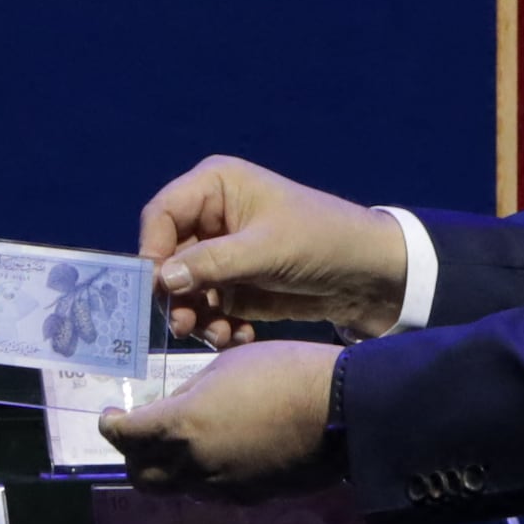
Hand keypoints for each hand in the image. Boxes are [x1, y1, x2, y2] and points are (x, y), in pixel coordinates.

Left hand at [94, 340, 338, 494]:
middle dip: (132, 455)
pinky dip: (202, 477)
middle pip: (142, 476)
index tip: (112, 415)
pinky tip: (220, 453)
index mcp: (182, 425)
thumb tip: (177, 408)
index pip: (125, 437)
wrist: (342, 410)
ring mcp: (222, 487)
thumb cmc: (284, 372)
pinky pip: (211, 493)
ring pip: (176, 489)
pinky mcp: (250, 498)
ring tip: (182, 444)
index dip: (112, 426)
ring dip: (168, 469)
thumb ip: (190, 393)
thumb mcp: (226, 366)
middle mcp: (194, 465)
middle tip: (140, 434)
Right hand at [137, 154, 405, 344]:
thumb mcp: (266, 250)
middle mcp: (213, 217)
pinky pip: (208, 307)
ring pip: (185, 288)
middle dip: (176, 293)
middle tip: (183, 325)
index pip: (162, 215)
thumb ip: (211, 262)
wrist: (370, 275)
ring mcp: (222, 253)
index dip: (153, 250)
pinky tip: (235, 337)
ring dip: (195, 315)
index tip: (157, 289)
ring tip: (215, 335)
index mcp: (216, 187)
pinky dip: (216, 325)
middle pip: (167, 256)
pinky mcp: (235, 284)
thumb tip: (162, 279)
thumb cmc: (322, 240)